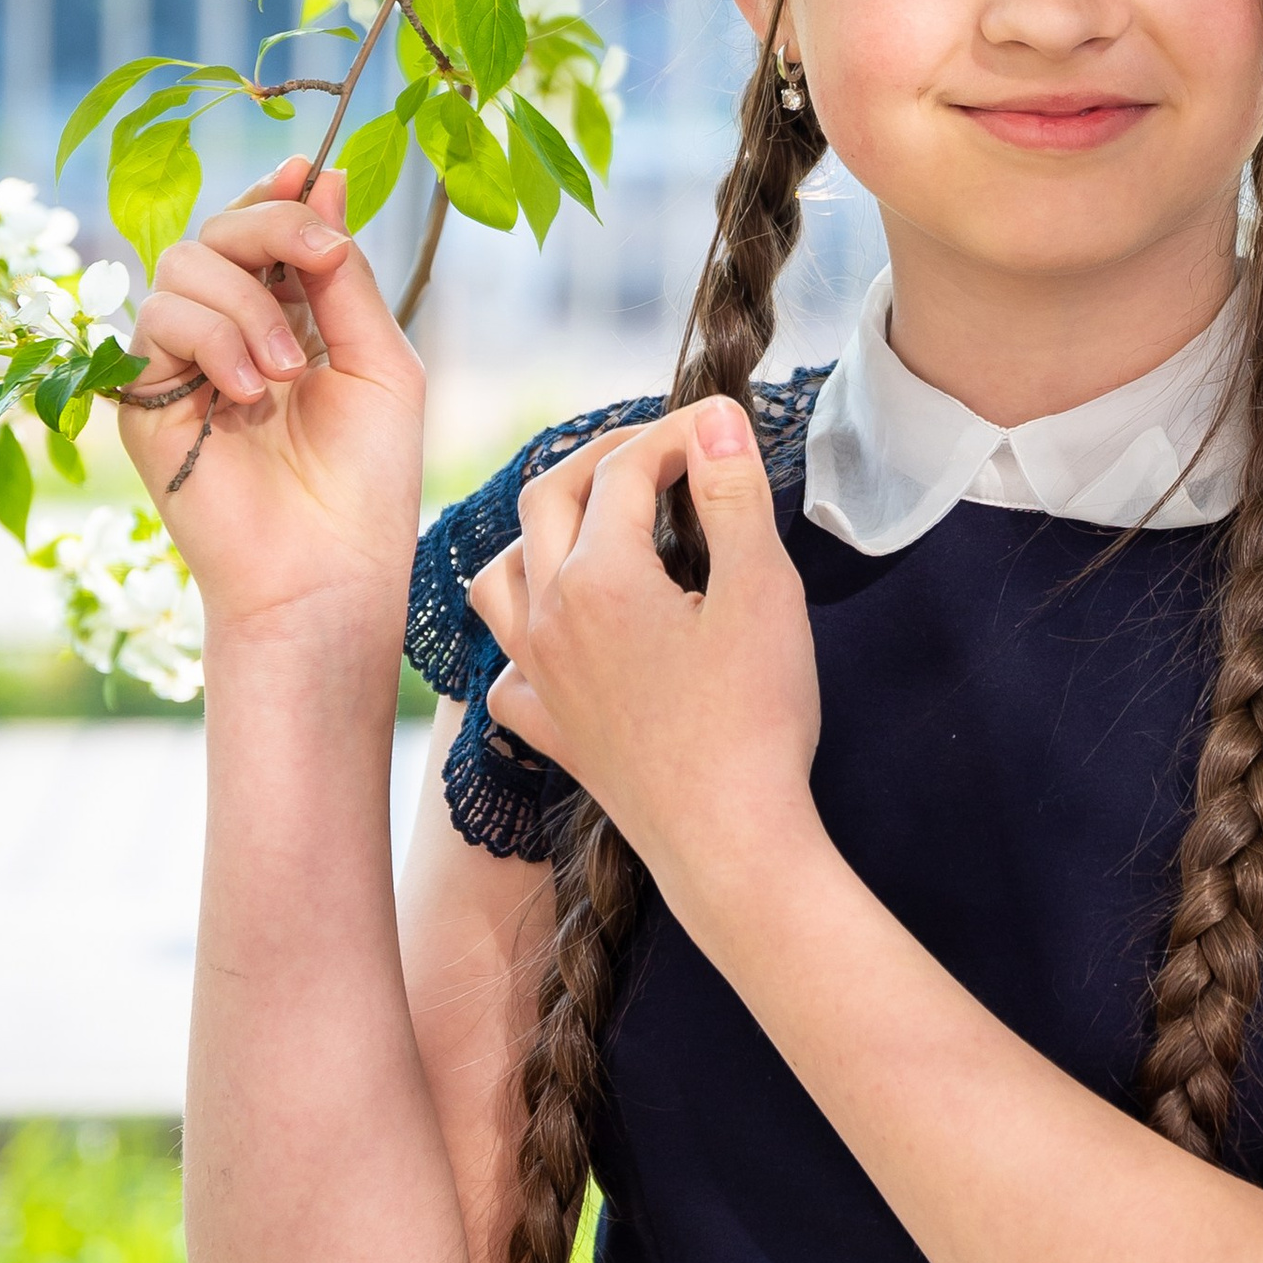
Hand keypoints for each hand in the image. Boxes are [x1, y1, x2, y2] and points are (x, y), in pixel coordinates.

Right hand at [118, 158, 425, 651]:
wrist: (327, 567)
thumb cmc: (366, 477)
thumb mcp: (377, 358)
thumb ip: (344, 275)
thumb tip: (326, 178)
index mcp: (288, 319)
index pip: (262, 230)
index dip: (279, 194)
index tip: (309, 170)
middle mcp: (227, 333)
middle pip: (217, 231)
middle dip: (272, 228)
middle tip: (323, 263)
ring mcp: (181, 365)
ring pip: (181, 267)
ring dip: (247, 304)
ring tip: (287, 373)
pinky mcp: (143, 400)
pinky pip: (155, 322)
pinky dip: (212, 339)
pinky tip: (250, 392)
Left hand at [463, 399, 822, 902]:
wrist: (731, 845)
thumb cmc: (755, 719)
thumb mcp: (762, 590)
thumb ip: (733, 493)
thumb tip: (716, 417)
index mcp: (598, 576)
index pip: (625, 469)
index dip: (676, 433)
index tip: (725, 428)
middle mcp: (549, 619)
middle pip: (548, 500)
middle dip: (603, 458)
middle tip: (663, 449)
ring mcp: (541, 679)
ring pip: (500, 578)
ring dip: (540, 534)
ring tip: (591, 524)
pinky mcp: (552, 733)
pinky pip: (507, 670)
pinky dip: (524, 638)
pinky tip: (560, 640)